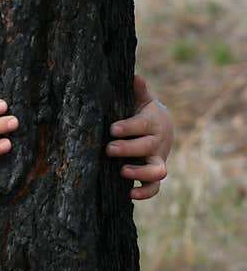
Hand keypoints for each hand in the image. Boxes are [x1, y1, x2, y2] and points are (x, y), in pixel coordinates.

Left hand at [106, 74, 173, 200]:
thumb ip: (138, 91)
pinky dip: (145, 193)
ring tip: (122, 171)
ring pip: (156, 171)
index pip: (142, 125)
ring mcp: (157, 160)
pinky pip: (154, 188)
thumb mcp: (141, 100)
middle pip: (147, 146)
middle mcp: (157, 142)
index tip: (112, 129)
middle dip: (128, 149)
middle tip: (109, 148)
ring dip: (140, 172)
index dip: (128, 128)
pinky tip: (129, 194)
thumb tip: (135, 76)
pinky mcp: (154, 175)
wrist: (161, 129)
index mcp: (153, 122)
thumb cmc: (143, 112)